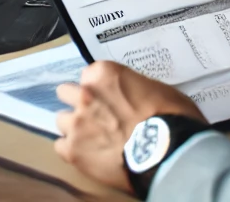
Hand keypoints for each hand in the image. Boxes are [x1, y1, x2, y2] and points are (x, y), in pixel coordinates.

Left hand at [54, 62, 204, 190]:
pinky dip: (72, 150)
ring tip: (90, 138)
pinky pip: (61, 147)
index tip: (107, 98)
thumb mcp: (154, 89)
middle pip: (66, 92)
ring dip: (74, 127)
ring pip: (61, 120)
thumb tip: (132, 97)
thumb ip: (132, 87)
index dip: (99, 88)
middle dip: (78, 102)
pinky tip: (87, 155)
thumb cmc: (168, 117)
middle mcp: (85, 94)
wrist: (166, 152)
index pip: (88, 75)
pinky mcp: (73, 151)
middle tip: (94, 115)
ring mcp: (77, 123)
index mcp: (104, 74)